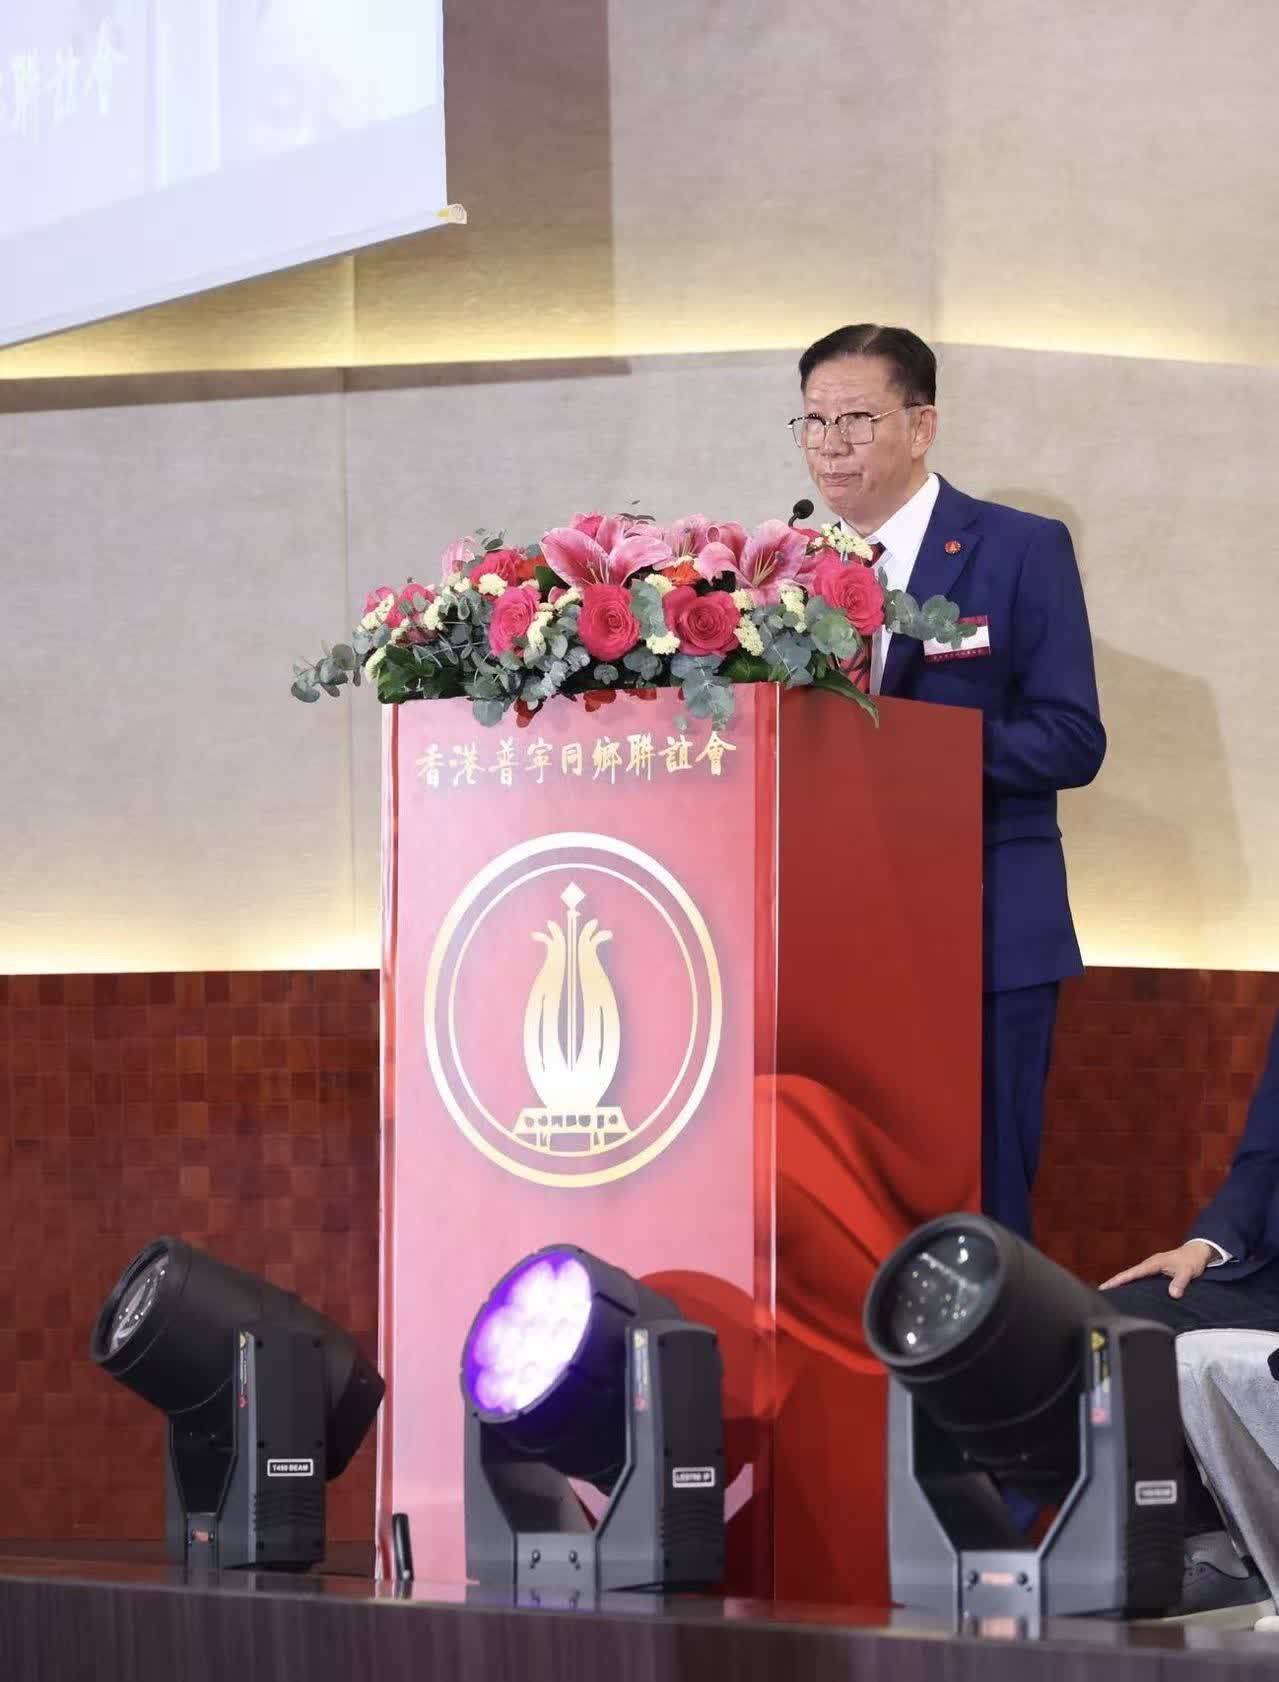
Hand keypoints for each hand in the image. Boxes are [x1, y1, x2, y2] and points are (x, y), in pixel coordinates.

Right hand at [1100, 1239, 1215, 1298]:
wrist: (1197, 1252)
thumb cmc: (1191, 1260)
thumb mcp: (1187, 1271)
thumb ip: (1180, 1282)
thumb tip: (1173, 1295)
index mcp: (1152, 1264)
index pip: (1131, 1274)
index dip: (1117, 1281)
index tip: (1104, 1287)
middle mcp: (1149, 1265)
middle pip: (1127, 1274)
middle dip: (1114, 1282)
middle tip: (1101, 1293)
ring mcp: (1151, 1268)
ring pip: (1133, 1276)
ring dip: (1121, 1283)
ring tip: (1110, 1294)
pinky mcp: (1155, 1271)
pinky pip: (1139, 1278)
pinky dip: (1131, 1283)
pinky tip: (1128, 1291)